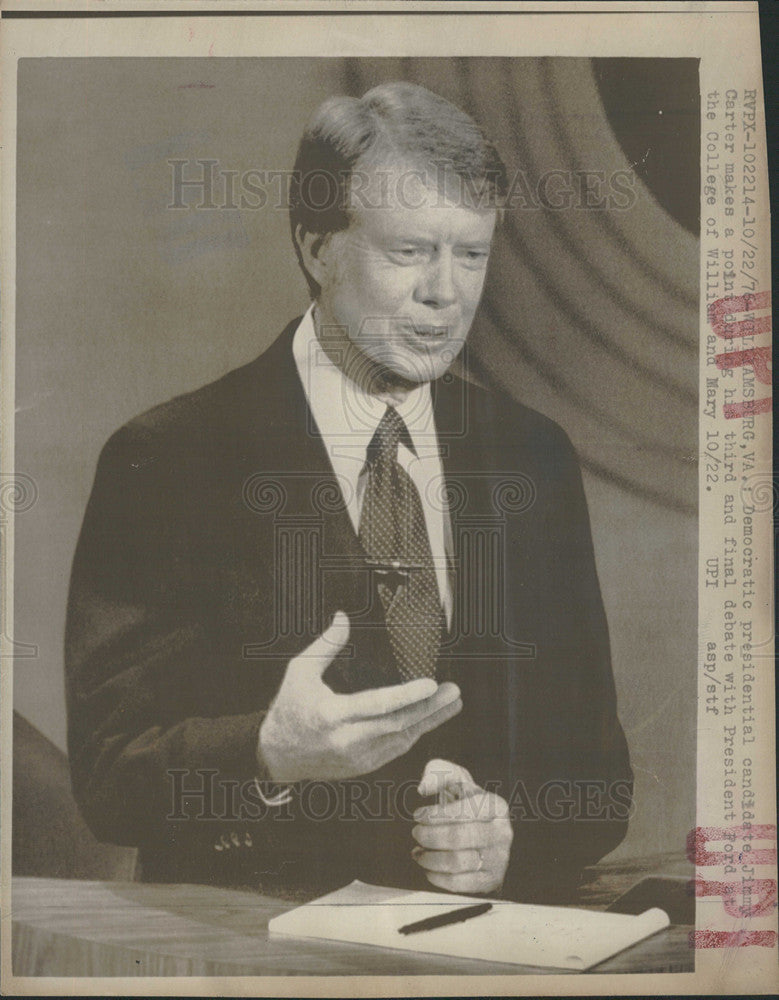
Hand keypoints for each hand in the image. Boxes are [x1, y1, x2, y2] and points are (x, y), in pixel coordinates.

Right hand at [258, 613, 461, 781]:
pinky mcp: (363, 766)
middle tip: (452, 691)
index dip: (406, 695)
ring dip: (429, 721)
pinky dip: (414, 732)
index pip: (376, 705)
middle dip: (430, 708)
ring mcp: (357, 757)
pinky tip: (429, 719)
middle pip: (398, 724)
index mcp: (331, 715)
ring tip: (451, 703)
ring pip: (402, 739)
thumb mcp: (300, 671)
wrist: (277, 754)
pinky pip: (395, 749)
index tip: (430, 684)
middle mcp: (347, 739)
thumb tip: (343, 617)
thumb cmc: (289, 709)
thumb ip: (326, 645)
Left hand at [412, 758, 512, 894]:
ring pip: (457, 862)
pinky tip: (428, 867)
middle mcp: (502, 833)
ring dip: (430, 858)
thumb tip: (424, 787)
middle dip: (430, 836)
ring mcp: (499, 859)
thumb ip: (437, 773)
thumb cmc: (463, 801)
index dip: (437, 814)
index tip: (418, 814)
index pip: (465, 811)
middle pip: (459, 838)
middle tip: (416, 832)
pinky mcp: (490, 880)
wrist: (479, 828)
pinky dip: (437, 877)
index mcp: (497, 806)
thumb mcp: (453, 778)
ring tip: (418, 851)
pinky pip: (459, 884)